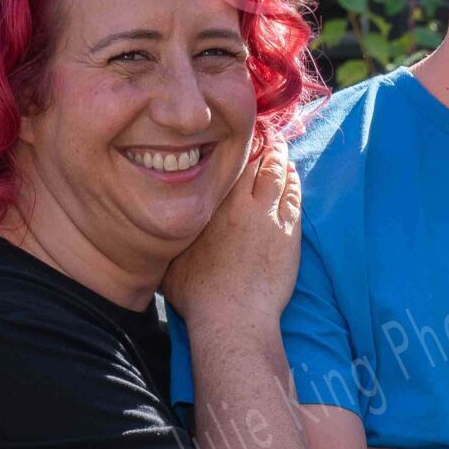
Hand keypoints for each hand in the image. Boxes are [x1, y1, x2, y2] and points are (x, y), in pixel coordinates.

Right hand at [163, 137, 301, 325]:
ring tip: (279, 146)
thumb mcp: (170, 261)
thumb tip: (154, 231)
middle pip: (251, 161)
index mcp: (207, 206)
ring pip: (276, 174)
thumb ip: (169, 238)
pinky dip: (293, 181)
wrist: (232, 317)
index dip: (229, 146)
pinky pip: (294, 196)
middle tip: (261, 131)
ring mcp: (267, 217)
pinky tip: (292, 173)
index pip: (221, 164)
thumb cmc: (197, 295)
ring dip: (279, 157)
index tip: (231, 134)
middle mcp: (237, 204)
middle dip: (257, 143)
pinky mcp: (289, 233)